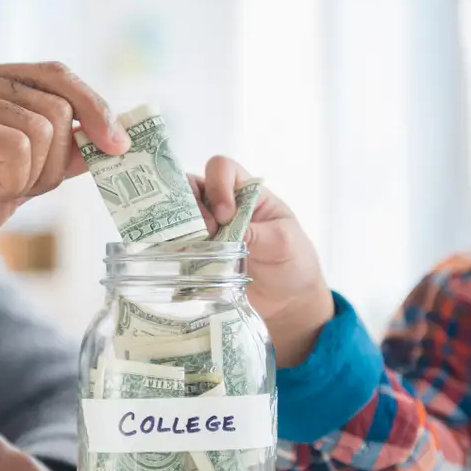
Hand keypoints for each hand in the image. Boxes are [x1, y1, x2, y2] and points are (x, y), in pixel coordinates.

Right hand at [0, 62, 128, 312]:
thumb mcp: (19, 178)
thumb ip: (58, 153)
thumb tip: (111, 138)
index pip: (55, 75)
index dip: (94, 107)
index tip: (119, 146)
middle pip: (56, 107)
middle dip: (52, 162)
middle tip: (11, 187)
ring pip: (40, 129)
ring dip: (27, 177)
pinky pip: (14, 146)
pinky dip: (8, 180)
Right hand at [191, 156, 333, 366]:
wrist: (287, 301)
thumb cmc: (293, 262)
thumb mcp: (283, 243)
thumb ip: (256, 232)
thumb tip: (226, 229)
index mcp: (248, 194)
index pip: (223, 169)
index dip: (218, 185)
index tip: (227, 215)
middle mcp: (224, 205)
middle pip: (192, 186)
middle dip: (193, 206)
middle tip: (209, 232)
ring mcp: (209, 229)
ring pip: (180, 212)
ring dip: (182, 226)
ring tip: (197, 246)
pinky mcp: (199, 253)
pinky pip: (178, 242)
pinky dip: (177, 247)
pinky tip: (186, 259)